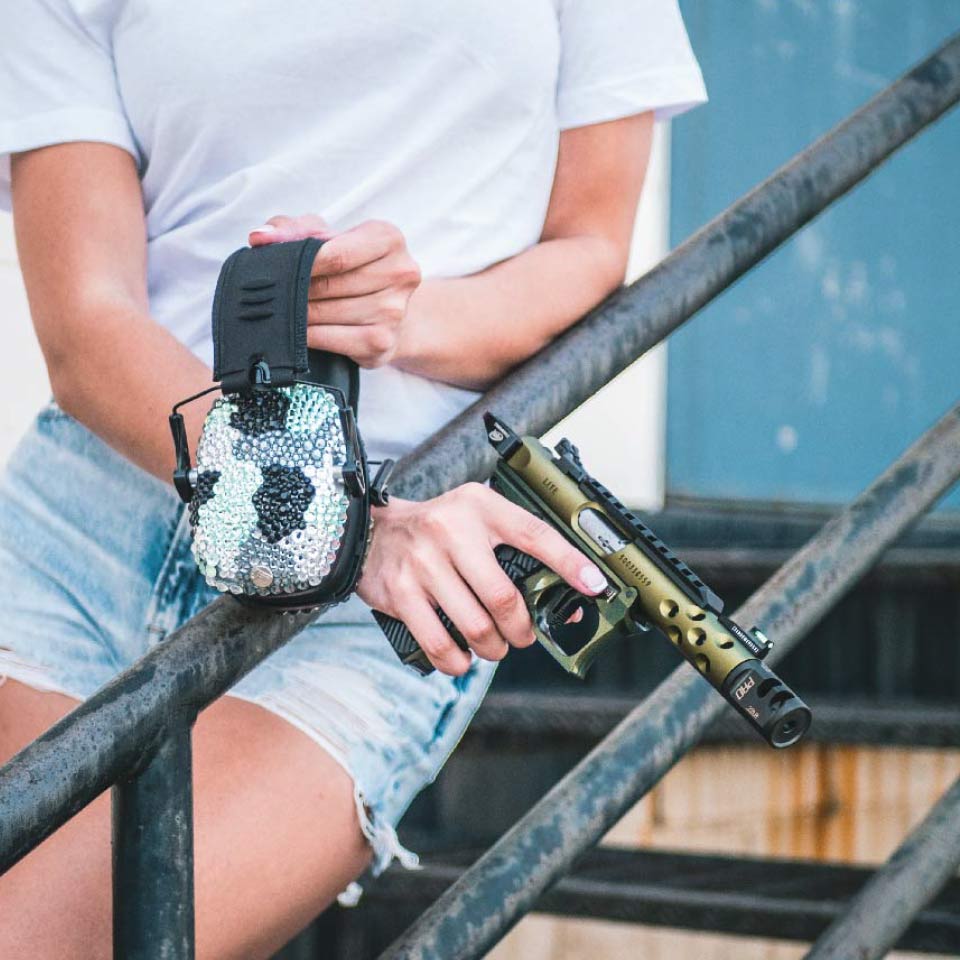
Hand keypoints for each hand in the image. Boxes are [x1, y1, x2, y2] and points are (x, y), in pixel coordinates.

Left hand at [249, 214, 420, 366]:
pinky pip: (332, 339)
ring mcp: (394, 310)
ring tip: (285, 311)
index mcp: (388, 238)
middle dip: (298, 290)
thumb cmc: (352, 269)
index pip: (337, 254)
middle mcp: (400, 272)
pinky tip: (299, 331)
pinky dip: (309, 336)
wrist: (388, 313)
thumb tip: (261, 237)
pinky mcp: (383, 342)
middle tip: (275, 293)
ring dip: (299, 314)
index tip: (277, 269)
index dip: (301, 263)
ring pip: (329, 312)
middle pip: (332, 284)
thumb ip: (294, 230)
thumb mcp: (327, 238)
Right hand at [357, 483, 607, 675]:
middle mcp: (452, 531)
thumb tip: (566, 604)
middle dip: (521, 629)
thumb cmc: (439, 530)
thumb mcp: (479, 521)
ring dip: (493, 649)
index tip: (595, 584)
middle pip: (504, 597)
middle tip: (522, 635)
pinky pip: (439, 644)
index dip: (569, 562)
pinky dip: (458, 662)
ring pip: (476, 627)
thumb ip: (517, 552)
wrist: (373, 531)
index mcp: (480, 508)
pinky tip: (463, 657)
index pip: (534, 534)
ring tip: (493, 646)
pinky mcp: (400, 594)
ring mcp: (424, 564)